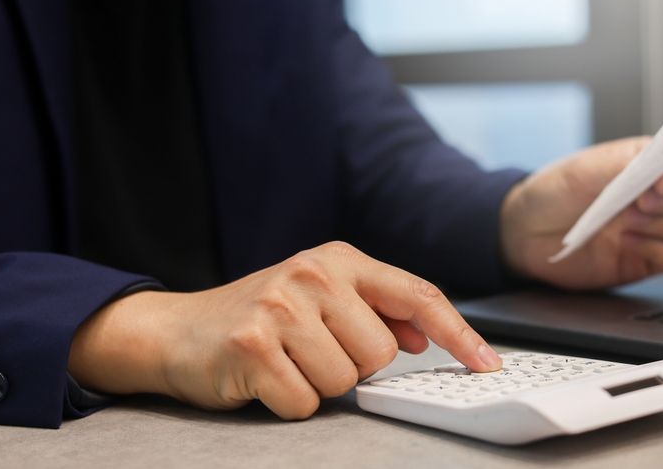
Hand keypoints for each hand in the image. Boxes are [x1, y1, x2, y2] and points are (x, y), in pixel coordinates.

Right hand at [68, 242, 501, 418]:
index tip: (486, 363)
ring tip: (286, 362)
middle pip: (381, 353)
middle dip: (352, 367)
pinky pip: (305, 403)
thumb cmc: (258, 318)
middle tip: (310, 352)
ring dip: (318, 385)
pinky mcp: (253, 345)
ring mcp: (281, 306)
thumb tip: (422, 338)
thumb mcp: (320, 299)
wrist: (176, 331)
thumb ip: (373, 312)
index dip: (458, 333)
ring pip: (346, 382)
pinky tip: (263, 378)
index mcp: (338, 259)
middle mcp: (312, 273)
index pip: (417, 294)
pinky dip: (287, 403)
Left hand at [500, 136, 662, 289]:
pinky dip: (658, 250)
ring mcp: (657, 228)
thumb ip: (622, 163)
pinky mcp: (649, 258)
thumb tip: (659, 161)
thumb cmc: (553, 193)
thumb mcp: (582, 170)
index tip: (659, 183)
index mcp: (646, 165)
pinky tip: (626, 242)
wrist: (527, 233)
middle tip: (640, 205)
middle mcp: (658, 195)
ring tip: (627, 223)